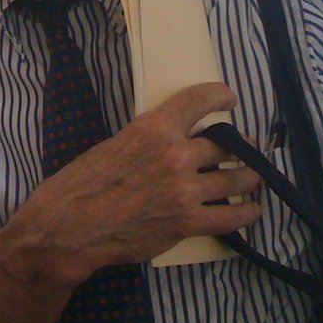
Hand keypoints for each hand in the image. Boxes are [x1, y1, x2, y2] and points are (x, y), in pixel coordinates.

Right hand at [10, 83, 261, 284]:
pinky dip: (247, 212)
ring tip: (251, 178)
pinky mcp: (188, 223)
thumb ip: (146, 143)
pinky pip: (232, 217)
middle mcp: (175, 156)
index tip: (228, 100)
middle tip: (245, 149)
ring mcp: (185, 191)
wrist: (71, 226)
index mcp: (153, 129)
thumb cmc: (80, 184)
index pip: (199, 100)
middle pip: (226, 145)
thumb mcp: (112, 146)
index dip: (220, 96)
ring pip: (237, 179)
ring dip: (248, 178)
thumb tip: (166, 145)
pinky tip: (251, 209)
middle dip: (240, 147)